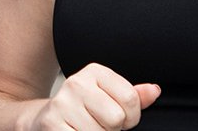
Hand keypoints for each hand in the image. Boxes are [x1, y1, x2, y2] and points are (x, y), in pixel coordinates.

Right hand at [25, 63, 160, 129]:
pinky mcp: (52, 124)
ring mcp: (62, 104)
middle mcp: (76, 83)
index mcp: (94, 72)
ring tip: (85, 129)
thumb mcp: (108, 97)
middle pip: (116, 118)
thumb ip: (132, 95)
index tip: (121, 118)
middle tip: (99, 125)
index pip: (131, 99)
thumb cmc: (81, 110)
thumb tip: (154, 91)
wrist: (44, 120)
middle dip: (113, 129)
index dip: (131, 117)